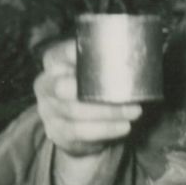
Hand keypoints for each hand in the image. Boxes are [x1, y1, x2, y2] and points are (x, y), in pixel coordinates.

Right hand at [34, 38, 142, 157]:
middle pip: (63, 86)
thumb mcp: (92, 73)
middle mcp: (45, 85)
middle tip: (124, 92)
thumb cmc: (89, 92)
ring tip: (134, 111)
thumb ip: (104, 62)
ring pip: (75, 111)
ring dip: (108, 112)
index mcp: (53, 62)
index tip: (111, 57)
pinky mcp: (58, 132)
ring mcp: (48, 110)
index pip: (61, 53)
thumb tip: (140, 52)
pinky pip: (81, 131)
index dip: (81, 55)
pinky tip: (124, 126)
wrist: (77, 130)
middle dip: (94, 90)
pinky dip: (105, 129)